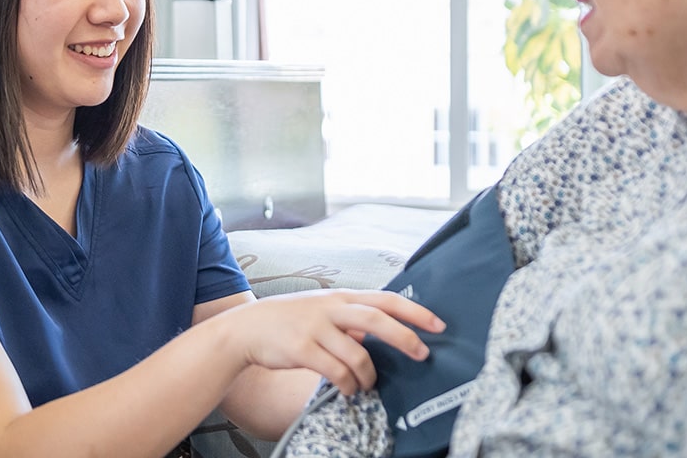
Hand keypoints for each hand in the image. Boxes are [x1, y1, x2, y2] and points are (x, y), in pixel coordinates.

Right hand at [219, 289, 444, 396]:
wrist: (247, 329)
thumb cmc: (289, 320)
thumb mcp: (322, 310)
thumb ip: (351, 317)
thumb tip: (383, 331)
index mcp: (340, 297)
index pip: (386, 299)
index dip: (414, 311)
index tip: (439, 324)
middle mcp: (330, 308)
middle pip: (377, 318)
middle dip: (404, 337)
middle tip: (422, 354)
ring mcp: (315, 327)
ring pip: (357, 352)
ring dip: (369, 374)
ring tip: (368, 384)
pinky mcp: (301, 348)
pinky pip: (335, 371)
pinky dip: (348, 384)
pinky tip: (349, 389)